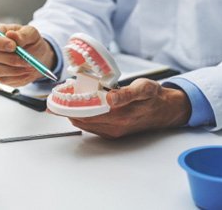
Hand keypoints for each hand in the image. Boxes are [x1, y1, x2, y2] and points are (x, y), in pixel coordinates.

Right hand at [0, 23, 55, 86]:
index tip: (14, 46)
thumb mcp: (31, 33)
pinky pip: (3, 79)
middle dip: (10, 58)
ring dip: (15, 69)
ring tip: (29, 65)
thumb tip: (11, 35)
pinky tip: (26, 71)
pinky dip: (17, 76)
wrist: (37, 56)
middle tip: (26, 59)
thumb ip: (22, 34)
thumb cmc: (31, 41)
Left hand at [68, 78, 191, 138]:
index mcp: (120, 115)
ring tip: (65, 102)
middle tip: (57, 99)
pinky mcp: (113, 133)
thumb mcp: (144, 88)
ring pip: (85, 125)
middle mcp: (114, 126)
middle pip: (82, 120)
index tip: (58, 98)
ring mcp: (113, 131)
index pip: (86, 112)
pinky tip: (79, 108)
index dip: (70, 106)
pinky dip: (82, 118)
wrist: (165, 111)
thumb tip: (111, 98)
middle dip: (67, 110)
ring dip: (73, 114)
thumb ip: (127, 93)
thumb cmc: (154, 97)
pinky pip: (91, 127)